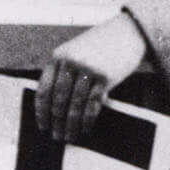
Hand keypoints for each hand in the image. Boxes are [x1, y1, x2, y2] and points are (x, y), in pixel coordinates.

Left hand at [36, 12, 148, 142]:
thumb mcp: (74, 52)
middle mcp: (70, 62)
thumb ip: (62, 72)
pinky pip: (93, 103)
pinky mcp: (106, 76)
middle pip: (58, 99)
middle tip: (56, 137)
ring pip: (75, 103)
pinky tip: (85, 129)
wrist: (128, 32)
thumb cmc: (99, 46)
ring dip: (71, 124)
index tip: (42, 125)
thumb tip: (53, 105)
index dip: (41, 110)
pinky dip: (88, 119)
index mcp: (57, 57)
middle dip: (56, 121)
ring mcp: (88, 69)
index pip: (43, 89)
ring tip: (70, 137)